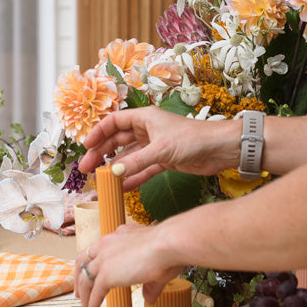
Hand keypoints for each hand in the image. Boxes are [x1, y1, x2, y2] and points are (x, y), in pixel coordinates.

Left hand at [74, 223, 184, 306]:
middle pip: (83, 260)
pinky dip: (91, 304)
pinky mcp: (106, 274)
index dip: (94, 261)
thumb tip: (149, 298)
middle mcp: (108, 244)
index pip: (100, 248)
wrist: (168, 244)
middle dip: (80, 277)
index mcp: (120, 235)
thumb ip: (150, 284)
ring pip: (86, 278)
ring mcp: (104, 259)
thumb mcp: (156, 264)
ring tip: (84, 306)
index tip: (94, 272)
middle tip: (80, 291)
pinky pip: (94, 292)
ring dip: (83, 294)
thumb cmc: (169, 248)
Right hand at [76, 106, 234, 189]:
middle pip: (118, 141)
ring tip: (101, 182)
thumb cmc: (194, 138)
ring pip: (129, 157)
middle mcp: (148, 130)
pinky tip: (122, 189)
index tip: (86, 147)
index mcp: (145, 118)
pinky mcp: (165, 161)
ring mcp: (156, 146)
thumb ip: (136, 162)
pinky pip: (143, 170)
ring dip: (116, 169)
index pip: (113, 122)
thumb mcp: (162, 150)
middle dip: (102, 154)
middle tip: (87, 169)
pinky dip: (133, 178)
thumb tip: (113, 174)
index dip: (98, 133)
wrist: (220, 149)